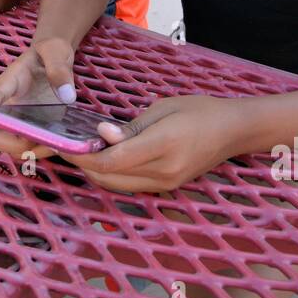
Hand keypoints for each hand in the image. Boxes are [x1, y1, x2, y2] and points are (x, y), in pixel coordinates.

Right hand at [0, 37, 77, 161]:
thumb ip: (59, 68)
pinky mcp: (32, 127)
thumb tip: (66, 95)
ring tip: (53, 145)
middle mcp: (8, 105)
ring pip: (9, 145)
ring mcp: (18, 118)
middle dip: (9, 143)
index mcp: (9, 83)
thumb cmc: (50, 51)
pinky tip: (58, 145)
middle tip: (34, 140)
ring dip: (27, 151)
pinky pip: (28, 147)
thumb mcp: (56, 51)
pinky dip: (40, 152)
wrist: (56, 58)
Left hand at [63, 95, 243, 193]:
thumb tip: (102, 134)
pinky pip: (131, 186)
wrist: (233, 131)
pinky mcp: (168, 187)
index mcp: (164, 145)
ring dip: (96, 172)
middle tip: (66, 147)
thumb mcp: (162, 109)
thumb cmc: (199, 111)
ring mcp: (167, 184)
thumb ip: (131, 126)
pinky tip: (105, 160)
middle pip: (111, 177)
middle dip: (85, 165)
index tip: (65, 144)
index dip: (85, 155)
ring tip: (81, 152)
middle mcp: (164, 171)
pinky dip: (113, 175)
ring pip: (118, 185)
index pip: (114, 160)